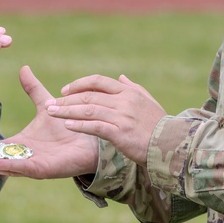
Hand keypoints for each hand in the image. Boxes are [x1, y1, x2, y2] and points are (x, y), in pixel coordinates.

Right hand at [0, 66, 98, 178]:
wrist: (95, 135)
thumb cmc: (72, 123)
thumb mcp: (46, 104)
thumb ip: (33, 89)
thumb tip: (23, 68)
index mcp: (24, 144)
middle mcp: (27, 156)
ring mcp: (35, 164)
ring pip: (6, 166)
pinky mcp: (46, 169)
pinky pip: (24, 167)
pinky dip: (8, 166)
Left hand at [46, 73, 166, 166]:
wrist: (173, 145)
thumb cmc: (160, 125)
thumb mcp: (148, 101)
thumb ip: (133, 88)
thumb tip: (121, 77)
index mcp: (128, 92)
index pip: (98, 81)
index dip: (79, 84)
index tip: (64, 90)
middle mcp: (124, 101)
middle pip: (88, 95)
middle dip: (66, 99)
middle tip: (50, 104)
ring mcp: (122, 116)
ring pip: (88, 109)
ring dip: (67, 111)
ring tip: (51, 113)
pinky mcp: (121, 133)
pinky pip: (95, 127)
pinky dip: (80, 125)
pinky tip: (67, 125)